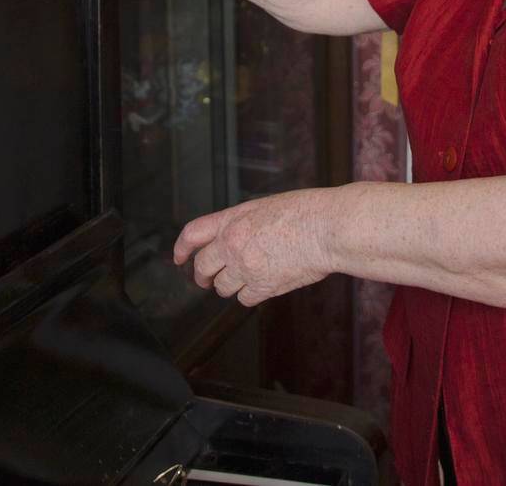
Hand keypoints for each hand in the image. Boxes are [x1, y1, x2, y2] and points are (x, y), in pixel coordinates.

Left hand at [173, 188, 338, 306]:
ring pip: (222, 287)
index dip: (181, 248)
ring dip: (231, 285)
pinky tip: (263, 285)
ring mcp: (246, 267)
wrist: (327, 228)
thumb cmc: (307, 212)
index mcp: (233, 219)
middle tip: (206, 279)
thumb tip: (236, 238)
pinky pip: (245, 299)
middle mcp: (233, 244)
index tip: (179, 257)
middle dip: (202, 276)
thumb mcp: (265, 207)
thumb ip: (244, 223)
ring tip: (246, 278)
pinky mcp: (263, 286)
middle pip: (202, 267)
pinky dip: (251, 295)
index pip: (193, 234)